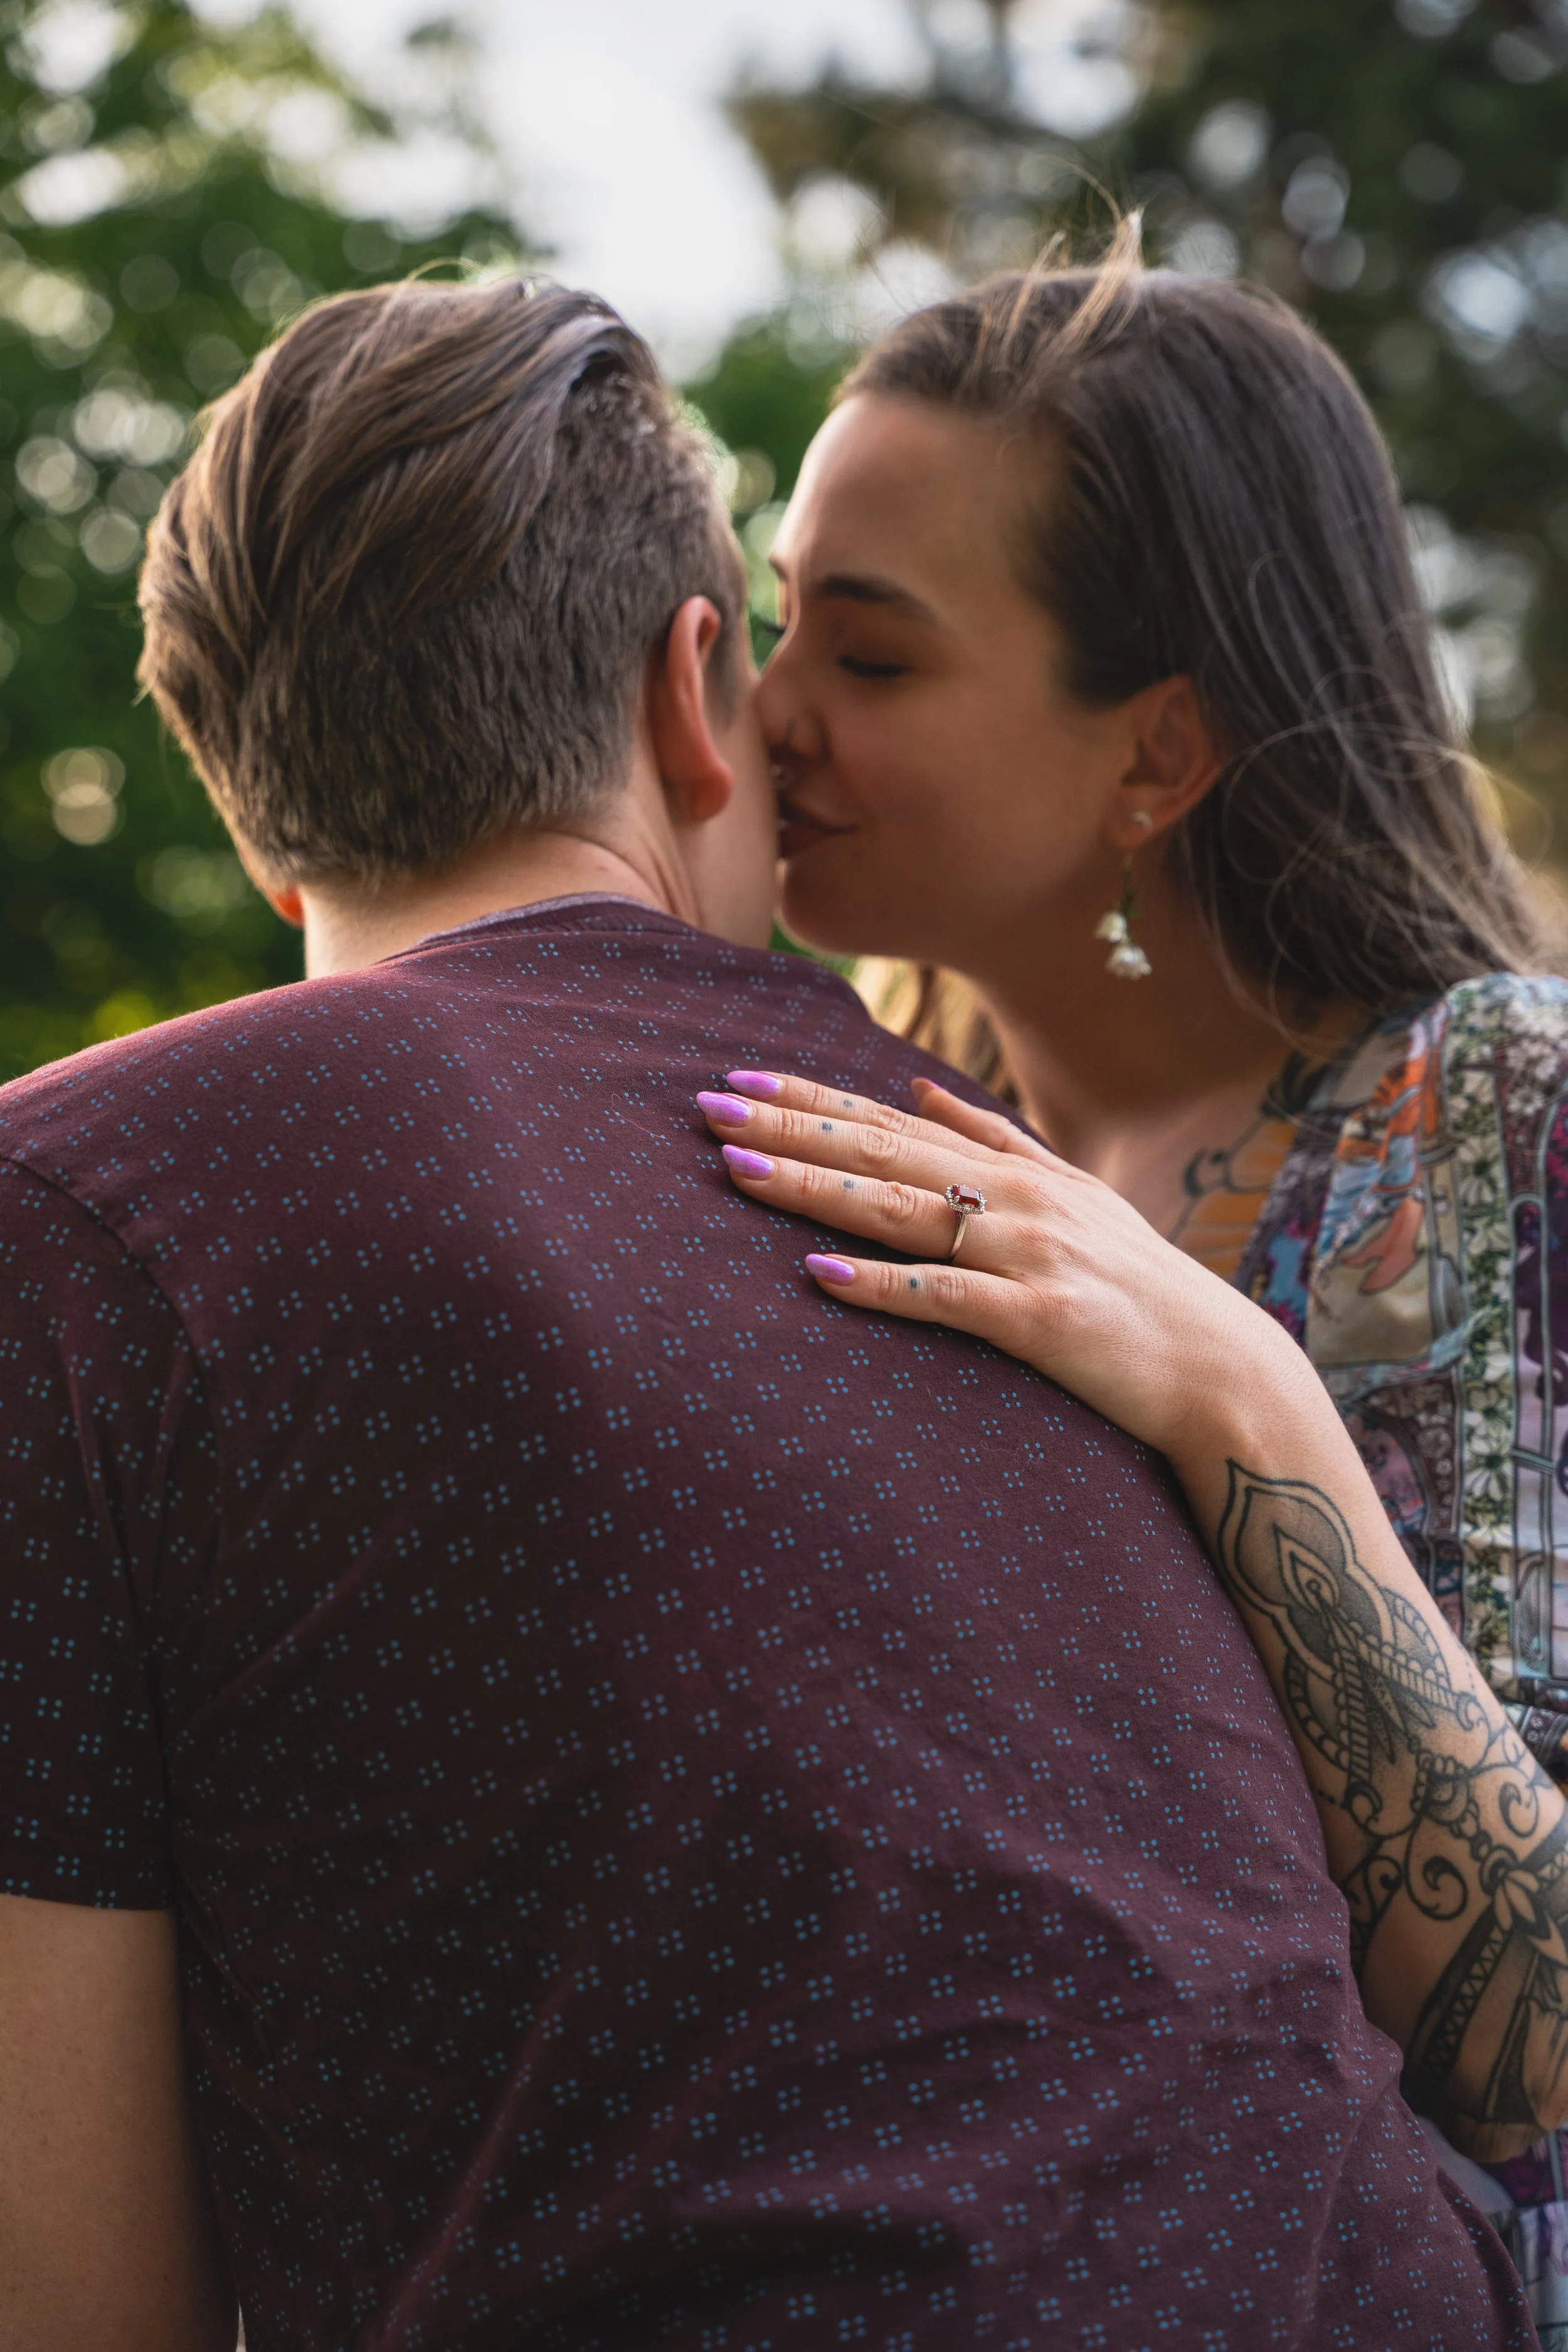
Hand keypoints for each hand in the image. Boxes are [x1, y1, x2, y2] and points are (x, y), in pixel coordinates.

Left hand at [695, 1068, 1317, 1467]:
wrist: (1219, 1367)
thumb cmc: (1137, 1286)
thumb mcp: (1075, 1192)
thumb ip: (997, 1138)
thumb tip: (924, 1091)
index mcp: (1014, 1167)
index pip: (890, 1122)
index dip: (811, 1099)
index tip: (740, 1077)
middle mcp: (1016, 1198)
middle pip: (880, 1154)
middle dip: (788, 1128)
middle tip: (708, 1105)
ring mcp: (1027, 1255)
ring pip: (901, 1211)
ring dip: (813, 1189)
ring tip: (736, 1170)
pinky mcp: (1039, 1320)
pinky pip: (946, 1298)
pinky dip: (882, 1283)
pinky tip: (819, 1273)